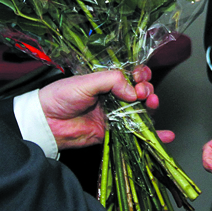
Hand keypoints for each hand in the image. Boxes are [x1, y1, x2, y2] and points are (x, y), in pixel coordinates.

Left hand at [38, 66, 171, 150]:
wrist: (46, 122)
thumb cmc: (60, 97)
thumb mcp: (85, 81)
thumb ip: (110, 81)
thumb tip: (132, 90)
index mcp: (106, 80)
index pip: (131, 75)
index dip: (140, 75)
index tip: (140, 77)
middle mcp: (112, 96)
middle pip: (140, 92)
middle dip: (148, 89)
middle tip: (144, 92)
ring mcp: (114, 114)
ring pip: (141, 110)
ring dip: (152, 107)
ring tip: (153, 104)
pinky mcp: (113, 132)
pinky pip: (136, 132)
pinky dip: (153, 135)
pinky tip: (165, 135)